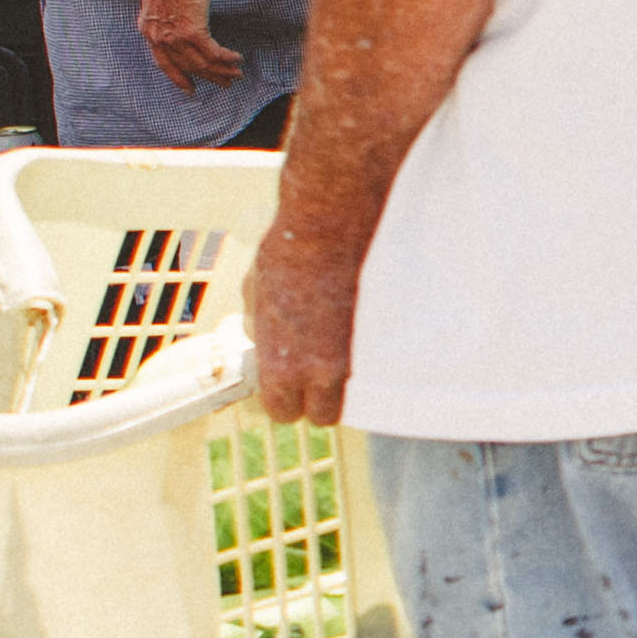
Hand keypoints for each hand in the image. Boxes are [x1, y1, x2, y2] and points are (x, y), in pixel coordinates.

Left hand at [142, 0, 247, 90]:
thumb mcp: (160, 2)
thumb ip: (164, 19)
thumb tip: (177, 25)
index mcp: (148, 32)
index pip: (164, 64)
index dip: (178, 78)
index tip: (190, 89)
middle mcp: (159, 38)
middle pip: (187, 66)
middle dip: (209, 77)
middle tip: (224, 84)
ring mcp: (175, 37)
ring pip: (202, 63)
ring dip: (222, 71)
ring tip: (236, 74)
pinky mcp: (193, 31)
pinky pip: (213, 52)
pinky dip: (227, 58)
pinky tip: (237, 58)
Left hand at [246, 210, 364, 427]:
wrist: (332, 222)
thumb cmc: (288, 251)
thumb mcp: (255, 292)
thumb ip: (259, 327)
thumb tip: (263, 337)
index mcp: (280, 363)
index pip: (283, 411)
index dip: (284, 401)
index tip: (287, 387)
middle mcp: (319, 369)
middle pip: (323, 415)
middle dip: (318, 400)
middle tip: (315, 377)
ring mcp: (354, 355)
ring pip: (354, 396)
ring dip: (345, 384)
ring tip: (339, 357)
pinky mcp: (381, 338)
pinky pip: (374, 367)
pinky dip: (367, 361)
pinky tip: (359, 339)